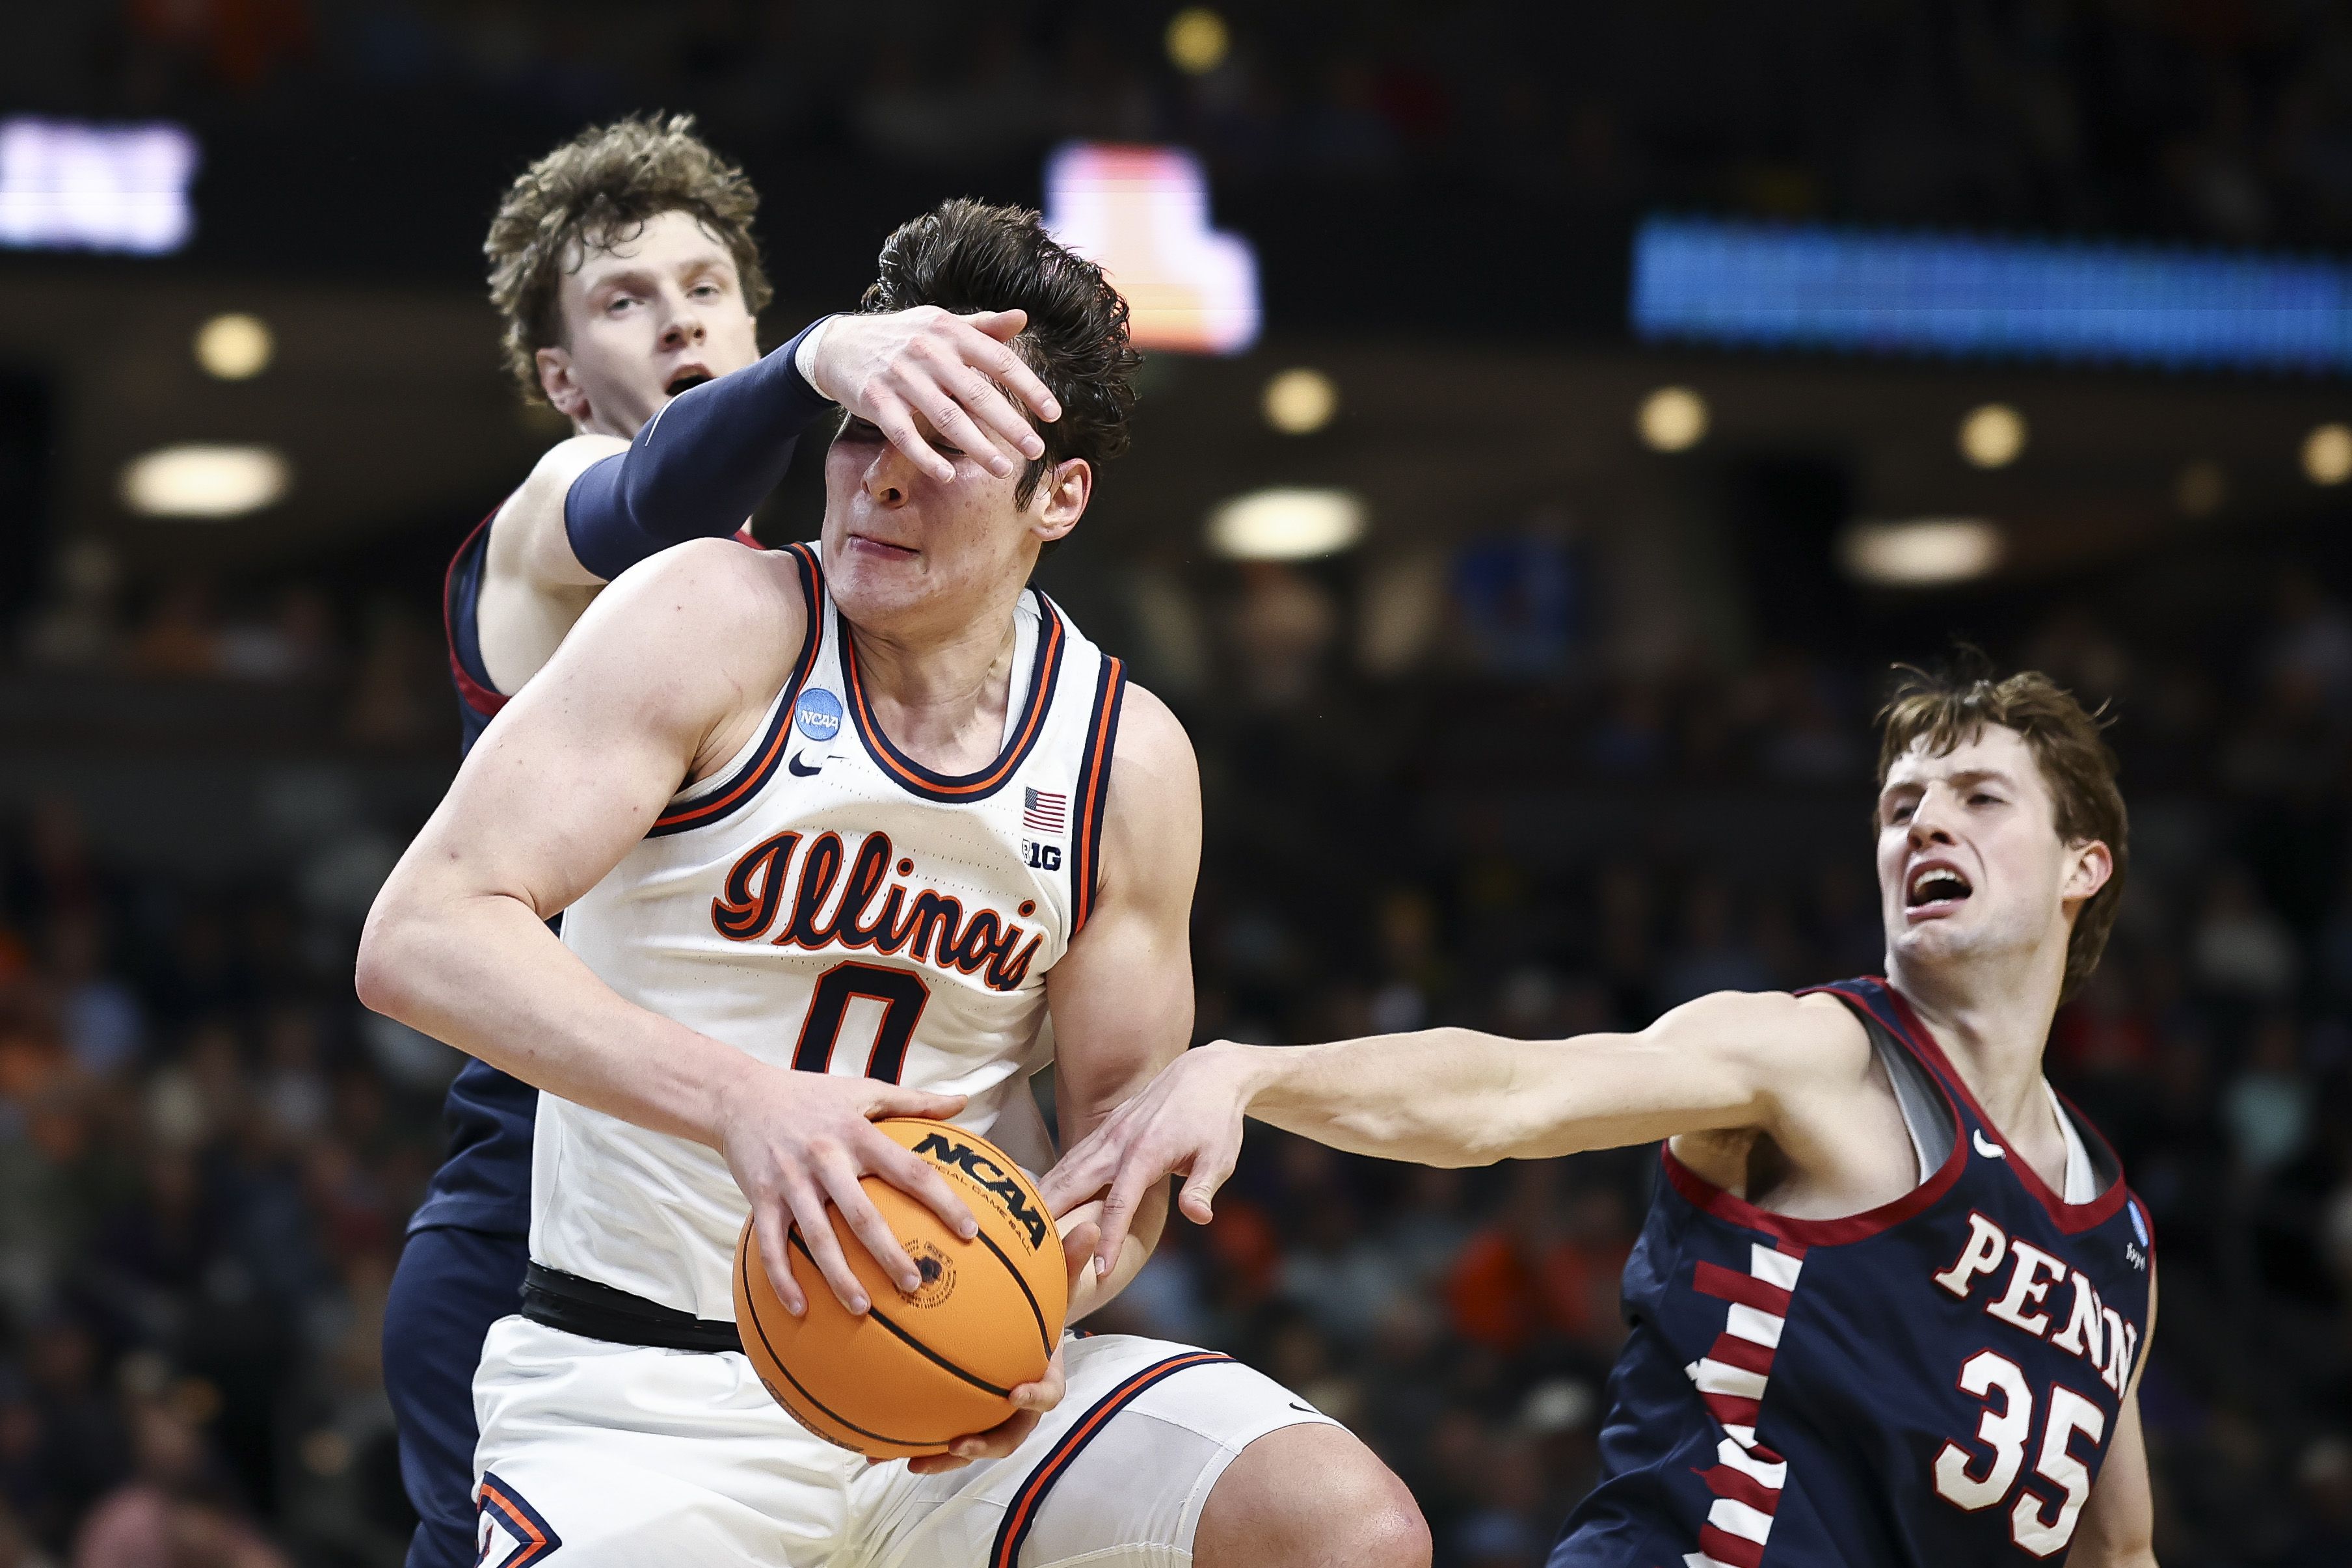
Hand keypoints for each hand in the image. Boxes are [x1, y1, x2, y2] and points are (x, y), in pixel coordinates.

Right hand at [719, 1066, 977, 1317]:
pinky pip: (771, 1246)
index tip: (968, 1231)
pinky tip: (800, 1308)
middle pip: (862, 1215)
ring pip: (818, 1238)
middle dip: (889, 1254)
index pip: (909, 1170)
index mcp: (856, 1134)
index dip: (942, 1200)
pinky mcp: (760, 1199)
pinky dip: (783, 1280)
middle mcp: (825, 1159)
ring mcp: (791, 1182)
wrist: (740, 1095)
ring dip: (839, 1277)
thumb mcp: (864, 1090)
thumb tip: (963, 1102)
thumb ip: (915, 1100)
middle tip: (915, 1284)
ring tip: (863, 1308)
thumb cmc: (810, 1095)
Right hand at [804, 307, 1061, 484]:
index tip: (1052, 414)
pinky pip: (904, 434)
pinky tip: (945, 475)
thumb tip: (1023, 318)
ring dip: (976, 447)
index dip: (1029, 388)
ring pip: (945, 418)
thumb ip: (982, 326)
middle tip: (1035, 450)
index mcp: (949, 331)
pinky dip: (925, 456)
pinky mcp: (876, 400)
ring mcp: (900, 376)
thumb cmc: (901, 337)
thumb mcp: (940, 324)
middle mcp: (928, 352)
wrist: (839, 344)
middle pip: (977, 394)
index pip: (998, 360)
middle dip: (1010, 425)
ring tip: (1003, 470)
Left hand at [904, 1216, 1097, 1473]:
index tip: (1015, 1392)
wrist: (1024, 1320)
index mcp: (1044, 1375)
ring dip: (941, 1458)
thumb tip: (1090, 1227)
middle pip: (1008, 1435)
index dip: (1035, 1398)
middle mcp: (1018, 1404)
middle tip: (957, 1444)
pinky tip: (872, 1447)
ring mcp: (989, 1413)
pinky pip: (939, 1432)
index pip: (1049, 1395)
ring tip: (908, 1460)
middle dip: (983, 1445)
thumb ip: (1070, 1260)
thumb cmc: (1040, 1300)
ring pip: (970, 1443)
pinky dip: (911, 1442)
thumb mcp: (1055, 1278)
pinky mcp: (961, 1414)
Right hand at [1038, 1042, 1261, 1276]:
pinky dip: (1053, 1179)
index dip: (1107, 1239)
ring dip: (1043, 1197)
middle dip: (1051, 1217)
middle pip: (1074, 1183)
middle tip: (1029, 1251)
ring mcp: (1108, 1133)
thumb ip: (1203, 1189)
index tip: (1098, 1271)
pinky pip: (1073, 1157)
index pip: (1119, 1204)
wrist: (1206, 1073)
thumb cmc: (1216, 1119)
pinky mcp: (1105, 1128)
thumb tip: (1198, 1217)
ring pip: (1066, 1168)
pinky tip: (1038, 1198)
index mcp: (1146, 1152)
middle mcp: (1118, 1141)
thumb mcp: (1219, 1156)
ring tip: (1017, 1228)